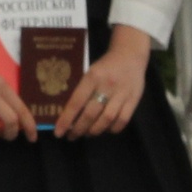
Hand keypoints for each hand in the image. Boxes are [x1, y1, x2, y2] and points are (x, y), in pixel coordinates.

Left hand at [51, 26, 153, 140]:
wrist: (130, 54)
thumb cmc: (105, 65)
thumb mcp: (90, 72)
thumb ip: (82, 90)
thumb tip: (68, 112)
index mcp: (92, 77)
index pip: (76, 102)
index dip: (66, 119)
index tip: (58, 132)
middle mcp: (107, 86)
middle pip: (91, 114)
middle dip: (79, 129)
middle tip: (71, 136)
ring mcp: (122, 94)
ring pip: (107, 119)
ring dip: (94, 131)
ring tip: (87, 134)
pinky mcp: (134, 100)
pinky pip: (123, 120)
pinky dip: (113, 129)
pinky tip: (105, 129)